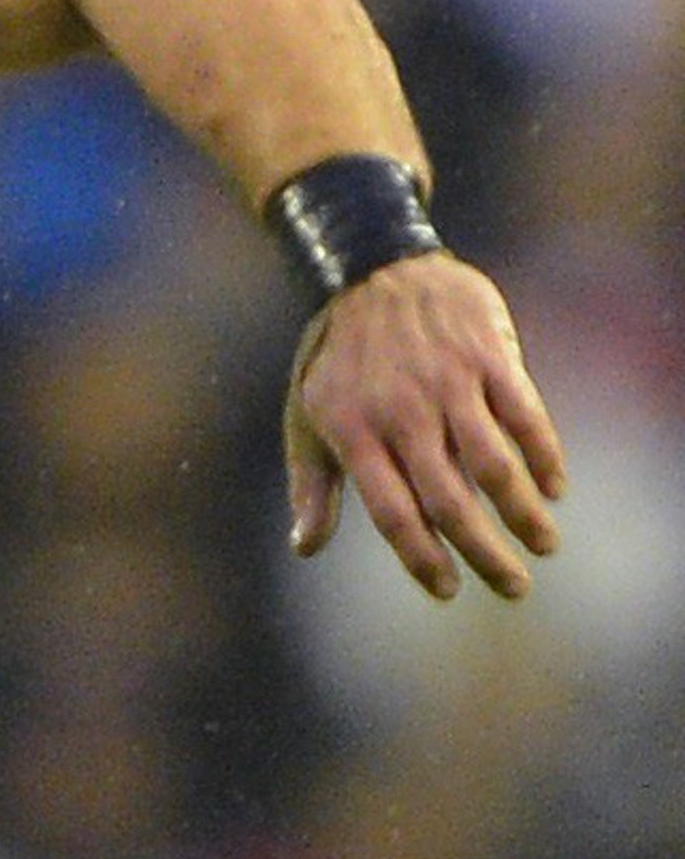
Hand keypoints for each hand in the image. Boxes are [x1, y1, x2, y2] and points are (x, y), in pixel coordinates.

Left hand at [284, 252, 566, 598]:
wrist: (371, 268)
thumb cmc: (336, 357)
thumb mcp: (308, 416)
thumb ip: (312, 485)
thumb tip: (304, 548)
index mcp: (353, 431)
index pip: (391, 511)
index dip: (420, 557)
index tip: (445, 590)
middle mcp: (401, 411)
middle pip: (450, 500)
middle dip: (485, 553)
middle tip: (512, 588)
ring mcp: (447, 382)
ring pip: (495, 465)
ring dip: (525, 513)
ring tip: (543, 545)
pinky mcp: (488, 355)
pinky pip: (525, 416)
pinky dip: (545, 457)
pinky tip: (553, 488)